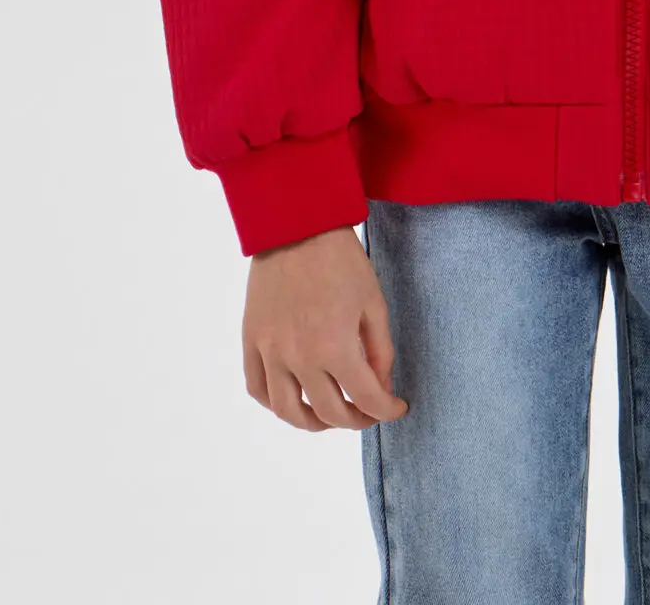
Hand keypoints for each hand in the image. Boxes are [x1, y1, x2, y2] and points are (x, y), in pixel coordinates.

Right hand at [243, 225, 410, 431]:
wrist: (297, 226)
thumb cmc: (341, 260)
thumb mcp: (374, 302)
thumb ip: (380, 350)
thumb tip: (380, 385)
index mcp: (334, 347)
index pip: (365, 399)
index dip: (387, 410)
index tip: (398, 407)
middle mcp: (299, 358)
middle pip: (329, 413)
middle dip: (357, 419)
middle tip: (369, 411)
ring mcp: (270, 352)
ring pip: (288, 412)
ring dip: (313, 423)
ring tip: (331, 415)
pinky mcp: (251, 341)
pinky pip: (258, 388)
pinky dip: (275, 403)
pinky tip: (294, 398)